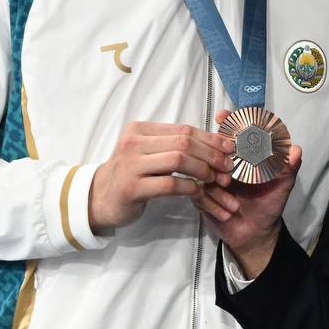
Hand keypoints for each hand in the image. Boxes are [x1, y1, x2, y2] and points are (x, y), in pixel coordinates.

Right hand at [88, 122, 234, 232]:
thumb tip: (214, 142)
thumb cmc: (131, 174)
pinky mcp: (132, 188)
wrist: (100, 198)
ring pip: (178, 160)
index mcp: (139, 130)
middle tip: (227, 166)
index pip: (183, 129)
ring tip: (215, 179)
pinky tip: (198, 191)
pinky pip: (170, 184)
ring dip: (203, 170)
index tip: (229, 148)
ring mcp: (131, 165)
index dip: (210, 138)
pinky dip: (189, 187)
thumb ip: (173, 145)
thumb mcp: (148, 152)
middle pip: (183, 142)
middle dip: (211, 154)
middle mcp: (133, 143)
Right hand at [196, 110, 303, 277]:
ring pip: (204, 173)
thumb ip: (289, 167)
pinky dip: (215, 205)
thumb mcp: (282, 186)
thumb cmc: (268, 206)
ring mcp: (210, 180)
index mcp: (242, 158)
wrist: (255, 234)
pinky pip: (200, 195)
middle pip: (212, 148)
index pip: (232, 134)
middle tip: (227, 170)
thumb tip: (297, 149)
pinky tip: (228, 213)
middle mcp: (223, 166)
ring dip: (219, 189)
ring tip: (235, 203)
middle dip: (215, 153)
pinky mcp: (201, 197)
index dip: (227, 123)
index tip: (222, 116)